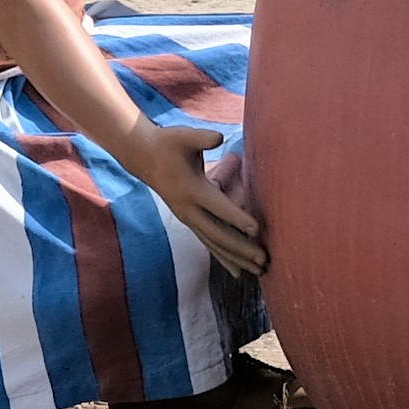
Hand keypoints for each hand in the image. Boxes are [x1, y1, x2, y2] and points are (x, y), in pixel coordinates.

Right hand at [103, 115, 269, 276]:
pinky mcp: (189, 222)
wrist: (144, 158)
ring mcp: (188, 219)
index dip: (237, 217)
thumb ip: (201, 137)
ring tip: (259, 271)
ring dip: (237, 258)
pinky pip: (209, 244)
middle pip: (218, 234)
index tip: (257, 229)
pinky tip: (238, 272)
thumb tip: (218, 137)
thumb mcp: (183, 136)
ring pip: (214, 244)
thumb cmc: (169, 144)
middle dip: (241, 248)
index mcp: (191, 189)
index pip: (217, 206)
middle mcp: (189, 210)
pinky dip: (224, 258)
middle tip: (264, 259)